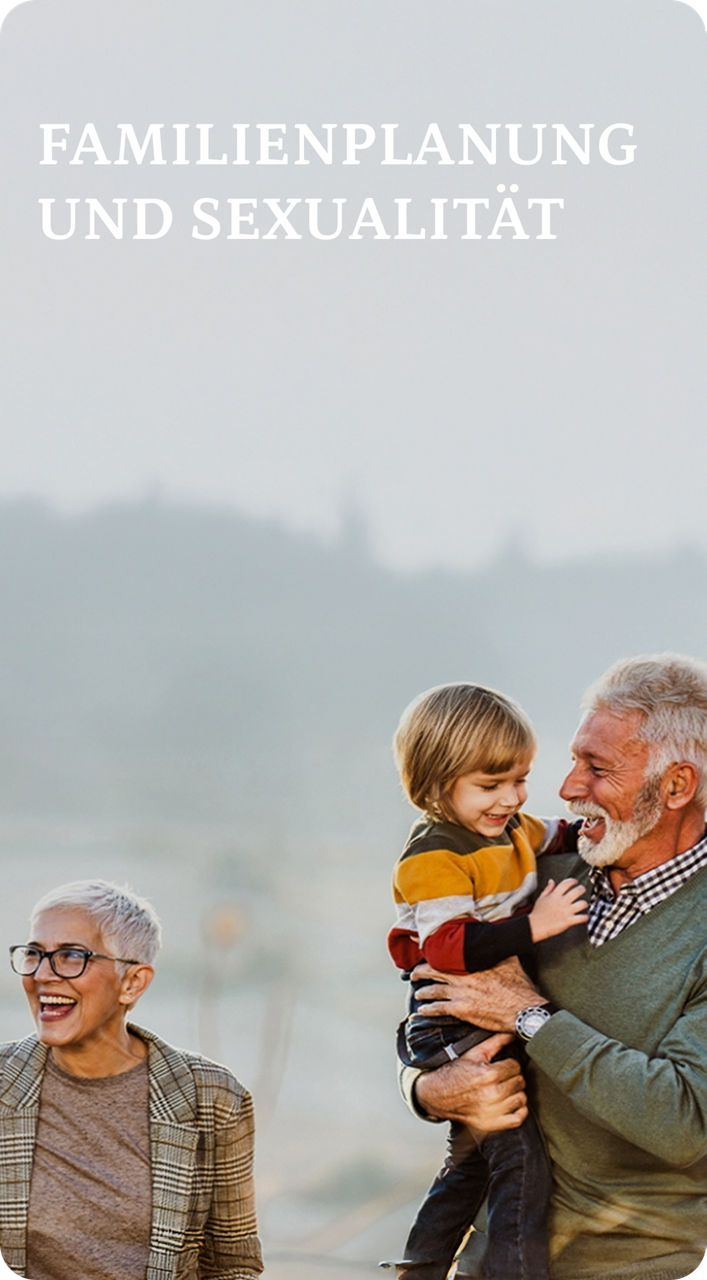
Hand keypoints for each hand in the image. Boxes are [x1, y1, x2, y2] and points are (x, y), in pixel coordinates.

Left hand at [412, 957, 541, 1031]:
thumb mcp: (510, 960)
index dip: (432, 952)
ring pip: (434, 990)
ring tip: (418, 994)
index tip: (424, 949)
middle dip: (421, 972)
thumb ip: (498, 950)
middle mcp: (463, 976)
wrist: (522, 1009)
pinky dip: (429, 1009)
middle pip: (434, 971)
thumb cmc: (519, 986)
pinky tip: (423, 1011)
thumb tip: (497, 937)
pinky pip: (439, 1008)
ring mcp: (460, 993)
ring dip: (423, 992)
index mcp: (472, 963)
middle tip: (413, 974)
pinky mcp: (461, 1009)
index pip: (446, 955)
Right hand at [414, 1032, 527, 1134]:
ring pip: (521, 1099)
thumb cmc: (455, 1073)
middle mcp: (492, 1094)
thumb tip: (511, 1032)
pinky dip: (518, 1111)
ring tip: (504, 1089)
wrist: (437, 1094)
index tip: (502, 1066)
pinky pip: (517, 1119)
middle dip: (512, 1077)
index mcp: (488, 1075)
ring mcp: (492, 1112)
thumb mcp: (474, 1053)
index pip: (515, 1067)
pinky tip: (509, 1103)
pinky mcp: (491, 1124)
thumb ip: (495, 1042)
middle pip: (519, 1082)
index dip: (509, 1064)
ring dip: (515, 1093)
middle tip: (502, 1077)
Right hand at [529, 877, 587, 941]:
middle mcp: (562, 902)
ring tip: (584, 904)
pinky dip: (585, 917)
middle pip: (577, 891)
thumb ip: (548, 889)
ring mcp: (566, 911)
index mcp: (555, 895)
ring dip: (585, 903)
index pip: (566, 883)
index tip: (576, 882)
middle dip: (582, 889)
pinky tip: (585, 917)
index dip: (573, 881)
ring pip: (582, 904)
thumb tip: (551, 881)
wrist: (535, 926)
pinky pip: (582, 918)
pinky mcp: (568, 921)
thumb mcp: (541, 898)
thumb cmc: (538, 912)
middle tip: (582, 890)